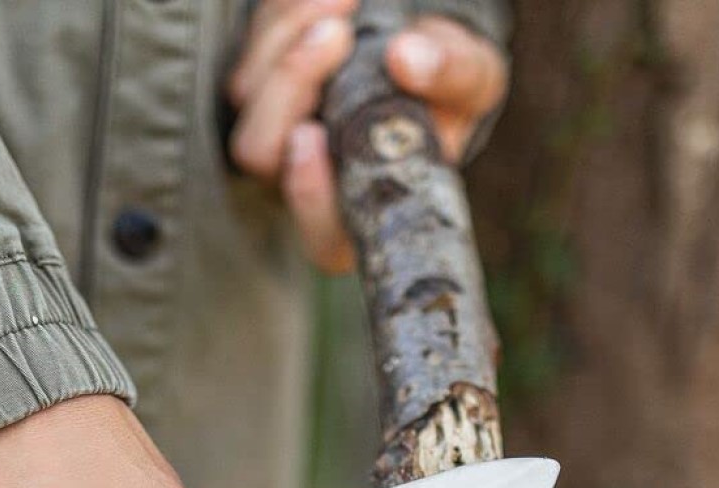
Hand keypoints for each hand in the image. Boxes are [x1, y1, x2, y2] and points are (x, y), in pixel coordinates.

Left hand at [227, 2, 508, 272]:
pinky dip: (287, 17)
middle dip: (291, 86)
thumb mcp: (472, 83)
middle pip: (261, 154)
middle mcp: (305, 185)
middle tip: (337, 35)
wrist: (416, 54)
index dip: (308, 196)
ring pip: (247, 97)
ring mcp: (274, 139)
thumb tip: (407, 57)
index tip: (311, 138)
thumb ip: (454, 75)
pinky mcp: (258, 90)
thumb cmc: (446, 91)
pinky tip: (333, 1)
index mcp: (358, 213)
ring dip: (287, 40)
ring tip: (345, 3)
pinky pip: (252, 54)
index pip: (321, 233)